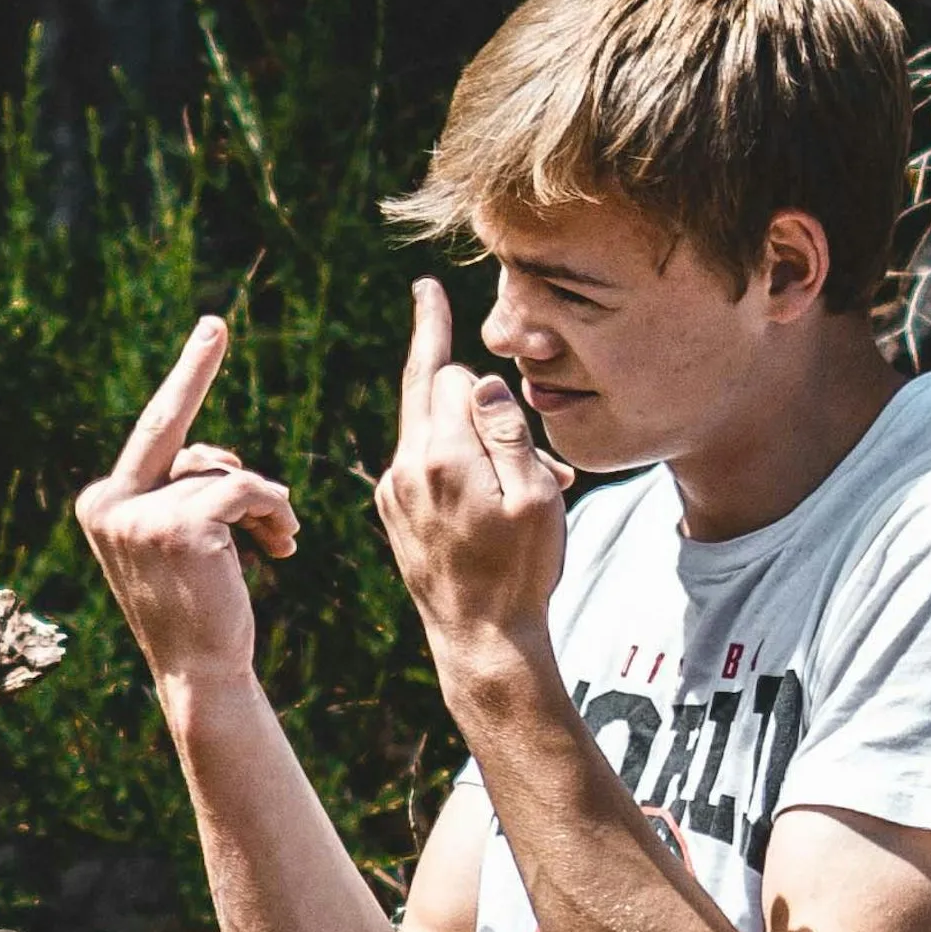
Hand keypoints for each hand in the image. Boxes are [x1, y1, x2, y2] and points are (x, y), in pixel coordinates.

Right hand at [75, 315, 297, 705]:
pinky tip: (282, 549)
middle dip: (199, 387)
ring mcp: (139, 514)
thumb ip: (184, 492)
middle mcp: (107, 503)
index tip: (210, 330)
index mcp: (101, 503)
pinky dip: (275, 513)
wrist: (201, 672)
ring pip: (224, 472)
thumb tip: (218, 459)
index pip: (152, 434)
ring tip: (278, 545)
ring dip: (264, 504)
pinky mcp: (179, 527)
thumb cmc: (199, 609)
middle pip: (172, 431)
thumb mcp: (179, 541)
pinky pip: (247, 490)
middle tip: (223, 351)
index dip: (185, 381)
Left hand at [374, 282, 571, 688]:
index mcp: (442, 457)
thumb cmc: (521, 572)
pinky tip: (492, 484)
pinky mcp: (394, 515)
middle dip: (437, 349)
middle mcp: (407, 469)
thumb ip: (508, 432)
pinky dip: (453, 456)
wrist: (481, 642)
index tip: (428, 289)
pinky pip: (421, 463)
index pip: (446, 374)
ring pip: (425, 428)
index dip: (459, 345)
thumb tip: (479, 380)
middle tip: (428, 297)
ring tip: (530, 467)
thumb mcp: (536, 498)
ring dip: (468, 428)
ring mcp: (395, 494)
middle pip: (422, 389)